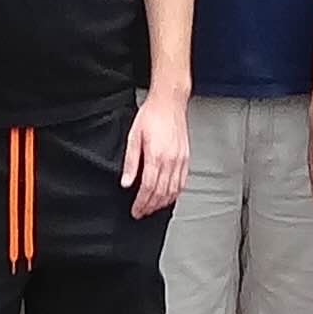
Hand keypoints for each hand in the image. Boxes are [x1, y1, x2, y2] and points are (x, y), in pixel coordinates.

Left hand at [122, 88, 189, 218]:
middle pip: (161, 192)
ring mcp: (180, 160)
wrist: (169, 101)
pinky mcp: (186, 157)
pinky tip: (169, 196)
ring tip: (153, 208)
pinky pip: (182, 182)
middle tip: (142, 212)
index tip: (136, 210)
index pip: (148, 187)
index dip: (141, 202)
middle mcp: (170, 160)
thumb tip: (127, 182)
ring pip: (173, 190)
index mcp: (156, 155)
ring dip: (162, 203)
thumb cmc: (152, 114)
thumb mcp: (134, 136)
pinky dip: (175, 193)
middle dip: (150, 206)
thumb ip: (131, 162)